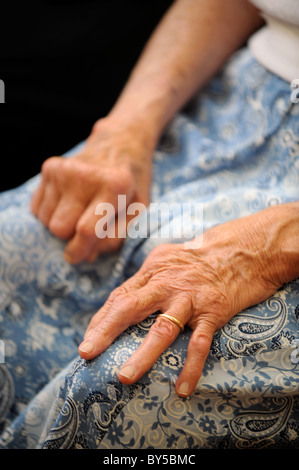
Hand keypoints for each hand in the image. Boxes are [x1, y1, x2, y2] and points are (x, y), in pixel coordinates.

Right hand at [30, 117, 154, 262]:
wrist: (121, 143)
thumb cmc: (132, 184)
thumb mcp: (140, 210)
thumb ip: (118, 237)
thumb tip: (89, 256)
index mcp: (114, 185)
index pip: (86, 230)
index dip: (79, 250)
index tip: (76, 257)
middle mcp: (85, 175)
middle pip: (60, 228)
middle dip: (70, 237)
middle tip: (86, 227)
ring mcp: (64, 169)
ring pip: (46, 220)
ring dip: (60, 224)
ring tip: (80, 211)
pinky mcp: (50, 167)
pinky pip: (37, 207)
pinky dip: (50, 213)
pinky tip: (69, 202)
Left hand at [78, 207, 287, 395]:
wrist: (242, 251)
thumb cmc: (199, 257)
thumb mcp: (166, 258)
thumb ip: (146, 277)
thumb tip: (122, 299)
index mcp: (152, 271)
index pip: (120, 296)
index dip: (101, 320)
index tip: (88, 342)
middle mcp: (166, 284)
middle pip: (130, 306)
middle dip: (106, 330)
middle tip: (87, 353)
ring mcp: (189, 299)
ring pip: (162, 328)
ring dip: (142, 354)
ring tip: (124, 377)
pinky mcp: (212, 311)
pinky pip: (199, 342)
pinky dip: (190, 366)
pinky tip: (182, 388)